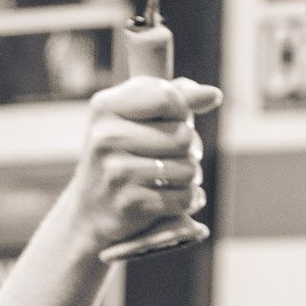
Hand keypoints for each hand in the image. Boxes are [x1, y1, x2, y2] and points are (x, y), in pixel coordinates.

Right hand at [63, 74, 222, 257]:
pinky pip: (182, 198)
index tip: (175, 121)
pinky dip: (188, 200)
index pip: (168, 97)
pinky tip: (177, 198)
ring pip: (187, 169)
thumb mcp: (136, 117)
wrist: (90, 210)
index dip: (182, 111)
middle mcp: (106, 137)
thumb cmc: (121, 154)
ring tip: (177, 177)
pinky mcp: (129, 204)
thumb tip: (215, 95)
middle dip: (190, 148)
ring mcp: (116, 172)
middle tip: (178, 156)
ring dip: (191, 176)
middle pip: (183, 136)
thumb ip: (175, 97)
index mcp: (105, 107)